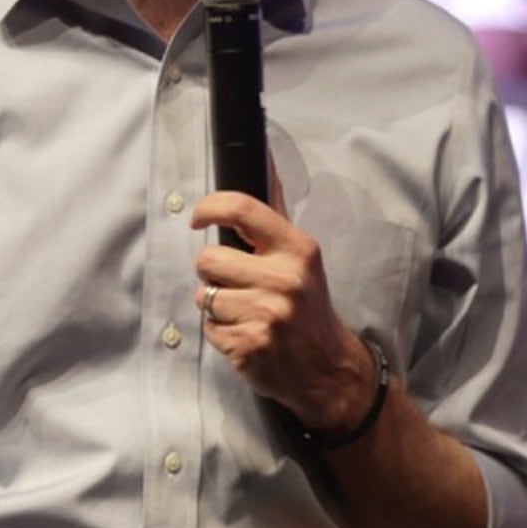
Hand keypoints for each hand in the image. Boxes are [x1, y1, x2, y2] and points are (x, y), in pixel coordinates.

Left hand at [190, 176, 378, 434]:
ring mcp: (266, 315)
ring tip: (245, 313)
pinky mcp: (250, 346)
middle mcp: (284, 279)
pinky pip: (208, 329)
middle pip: (208, 259)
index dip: (209, 207)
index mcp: (297, 248)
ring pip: (204, 296)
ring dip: (216, 306)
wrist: (329, 369)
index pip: (241, 209)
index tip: (197, 218)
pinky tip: (246, 335)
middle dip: (213, 273)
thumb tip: (265, 157)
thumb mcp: (302, 257)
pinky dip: (220, 333)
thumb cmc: (309, 306)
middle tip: (238, 285)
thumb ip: (274, 215)